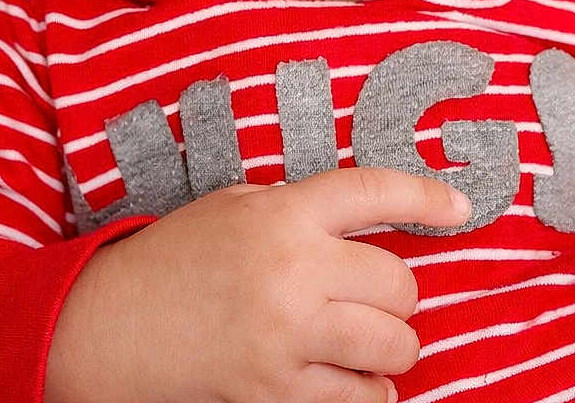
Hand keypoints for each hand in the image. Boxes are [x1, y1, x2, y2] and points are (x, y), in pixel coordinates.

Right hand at [45, 167, 469, 402]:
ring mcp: (286, 336)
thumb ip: (297, 210)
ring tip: (366, 339)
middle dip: (397, 293)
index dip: (426, 198)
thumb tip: (362, 229)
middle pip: (399, 284)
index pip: (372, 192)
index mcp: (282, 213)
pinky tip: (350, 380)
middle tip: (373, 297)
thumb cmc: (176, 256)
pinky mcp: (274, 392)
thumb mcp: (234, 207)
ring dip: (392, 346)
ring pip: (394, 347)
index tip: (462, 208)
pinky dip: (368, 393)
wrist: (111, 323)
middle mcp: (293, 270)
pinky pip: (360, 402)